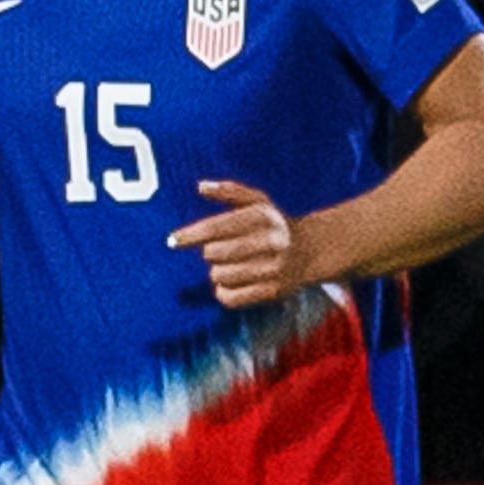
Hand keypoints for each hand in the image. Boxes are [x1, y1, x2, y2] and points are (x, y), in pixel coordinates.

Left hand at [171, 180, 321, 307]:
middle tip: (222, 250)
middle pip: (213, 254)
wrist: (310, 252)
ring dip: (219, 272)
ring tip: (233, 265)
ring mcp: (274, 269)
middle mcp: (271, 242)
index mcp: (263, 216)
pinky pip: (230, 297)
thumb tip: (201, 186)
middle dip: (211, 252)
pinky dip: (224, 291)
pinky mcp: (273, 292)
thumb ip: (230, 191)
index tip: (172, 241)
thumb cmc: (273, 224)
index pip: (216, 227)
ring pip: (220, 276)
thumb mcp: (258, 201)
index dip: (191, 235)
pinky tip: (232, 283)